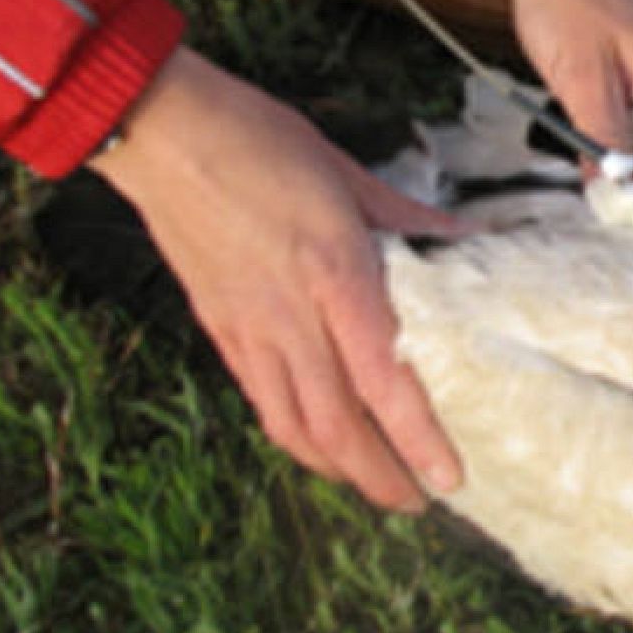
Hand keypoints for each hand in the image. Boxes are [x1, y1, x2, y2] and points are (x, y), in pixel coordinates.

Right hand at [92, 48, 465, 510]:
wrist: (162, 131)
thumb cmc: (259, 139)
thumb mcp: (349, 172)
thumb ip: (411, 220)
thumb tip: (470, 240)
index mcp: (335, 274)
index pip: (383, 380)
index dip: (416, 439)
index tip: (447, 479)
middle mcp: (290, 315)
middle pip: (337, 425)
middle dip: (380, 477)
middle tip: (419, 501)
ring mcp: (247, 327)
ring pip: (293, 425)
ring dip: (337, 468)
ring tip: (375, 484)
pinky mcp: (218, 327)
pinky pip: (260, 399)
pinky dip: (294, 434)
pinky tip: (318, 441)